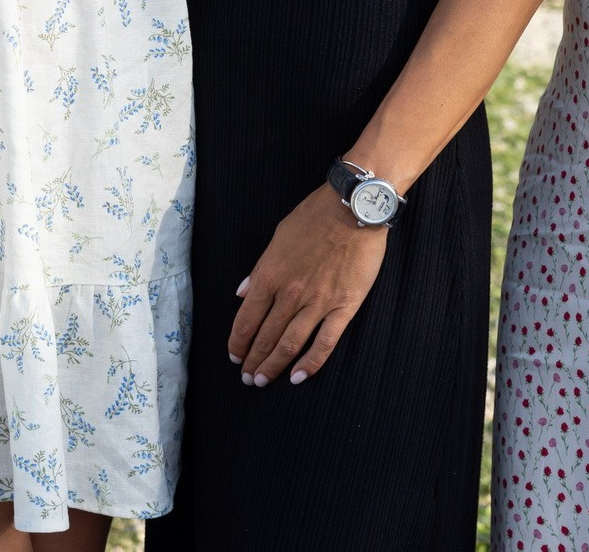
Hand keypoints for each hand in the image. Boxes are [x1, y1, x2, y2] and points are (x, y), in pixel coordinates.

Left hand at [226, 185, 388, 387]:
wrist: (354, 208)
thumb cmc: (315, 216)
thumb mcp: (278, 237)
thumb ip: (259, 269)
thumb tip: (242, 294)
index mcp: (270, 275)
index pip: (246, 319)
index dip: (237, 342)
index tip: (234, 355)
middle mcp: (290, 293)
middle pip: (265, 337)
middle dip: (252, 360)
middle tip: (246, 377)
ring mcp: (317, 302)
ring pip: (289, 345)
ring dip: (272, 366)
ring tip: (261, 381)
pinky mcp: (343, 307)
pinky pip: (324, 343)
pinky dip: (310, 364)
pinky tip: (298, 378)